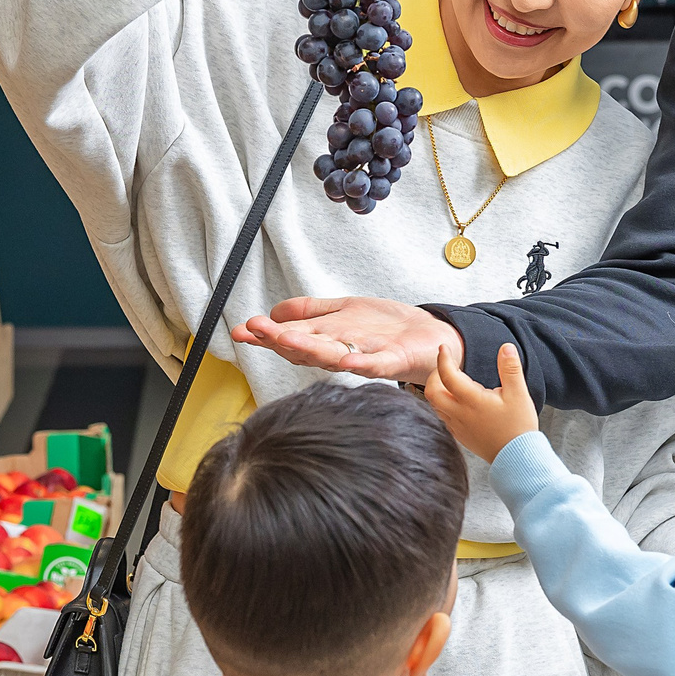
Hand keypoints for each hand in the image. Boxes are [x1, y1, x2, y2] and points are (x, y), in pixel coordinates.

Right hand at [234, 296, 463, 383]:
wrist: (432, 338)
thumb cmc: (390, 328)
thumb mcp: (343, 310)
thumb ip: (310, 312)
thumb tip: (274, 312)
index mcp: (328, 340)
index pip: (291, 337)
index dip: (266, 334)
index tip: (242, 329)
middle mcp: (341, 351)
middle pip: (304, 347)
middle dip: (277, 339)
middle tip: (253, 330)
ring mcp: (364, 357)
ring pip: (331, 356)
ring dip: (307, 349)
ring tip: (284, 339)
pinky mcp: (391, 361)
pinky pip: (373, 365)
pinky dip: (359, 364)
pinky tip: (345, 361)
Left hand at [425, 341, 540, 462]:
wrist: (517, 458)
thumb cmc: (518, 427)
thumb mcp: (519, 394)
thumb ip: (510, 369)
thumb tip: (506, 348)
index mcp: (472, 401)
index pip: (447, 375)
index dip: (443, 359)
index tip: (444, 348)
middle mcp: (459, 414)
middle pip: (431, 392)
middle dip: (434, 375)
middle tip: (446, 366)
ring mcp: (457, 427)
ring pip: (435, 405)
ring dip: (437, 390)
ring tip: (451, 380)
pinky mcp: (460, 436)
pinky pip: (442, 417)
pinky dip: (443, 403)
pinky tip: (457, 400)